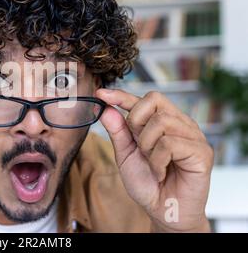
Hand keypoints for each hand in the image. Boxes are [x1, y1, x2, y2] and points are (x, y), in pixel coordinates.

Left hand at [96, 89, 213, 231]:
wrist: (162, 211)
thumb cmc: (147, 183)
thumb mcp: (125, 155)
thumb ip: (118, 132)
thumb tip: (106, 109)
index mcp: (163, 122)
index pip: (144, 99)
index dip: (122, 95)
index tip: (101, 94)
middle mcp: (180, 124)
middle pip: (154, 100)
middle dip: (136, 123)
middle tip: (140, 148)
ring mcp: (193, 136)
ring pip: (161, 121)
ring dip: (148, 146)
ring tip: (153, 164)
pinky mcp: (202, 152)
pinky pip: (171, 143)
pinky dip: (158, 161)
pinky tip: (161, 173)